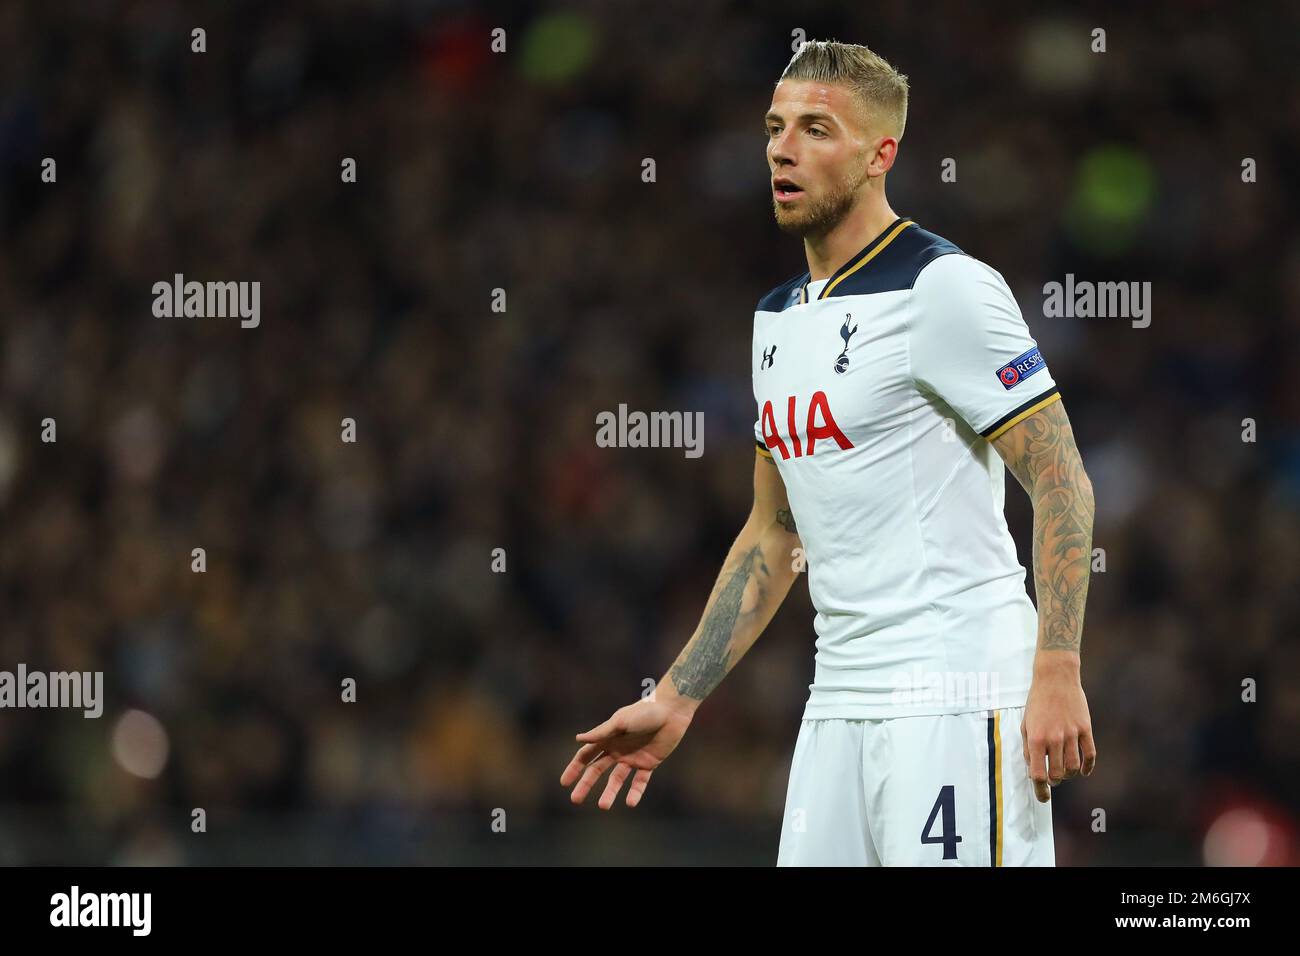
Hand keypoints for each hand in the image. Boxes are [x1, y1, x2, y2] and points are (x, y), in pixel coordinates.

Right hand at [560, 694, 695, 809]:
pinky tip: (630, 803)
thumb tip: (578, 739)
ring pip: (617, 780)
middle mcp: (617, 750)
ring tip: (604, 806)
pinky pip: (640, 782)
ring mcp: (632, 758)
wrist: (671, 711)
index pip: (586, 755)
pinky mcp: (649, 764)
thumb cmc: (644, 712)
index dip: (575, 768)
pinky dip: (635, 793)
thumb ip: (601, 732)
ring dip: (610, 793)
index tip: (564, 783)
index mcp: (607, 738)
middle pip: (597, 770)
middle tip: (575, 800)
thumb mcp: (620, 721)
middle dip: (586, 784)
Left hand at [1021, 656, 1096, 802]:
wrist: (1055, 678)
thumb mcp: (1025, 724)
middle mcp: (1054, 738)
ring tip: (1064, 771)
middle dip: (1054, 781)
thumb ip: (1029, 748)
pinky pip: (1090, 755)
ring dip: (1069, 774)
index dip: (1040, 790)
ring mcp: (1071, 733)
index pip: (1038, 774)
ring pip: (1074, 767)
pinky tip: (1083, 771)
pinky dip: (1087, 767)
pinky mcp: (1085, 728)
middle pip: (1057, 774)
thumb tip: (1034, 770)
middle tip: (1052, 778)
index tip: (1043, 798)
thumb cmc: (1037, 701)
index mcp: (1035, 738)